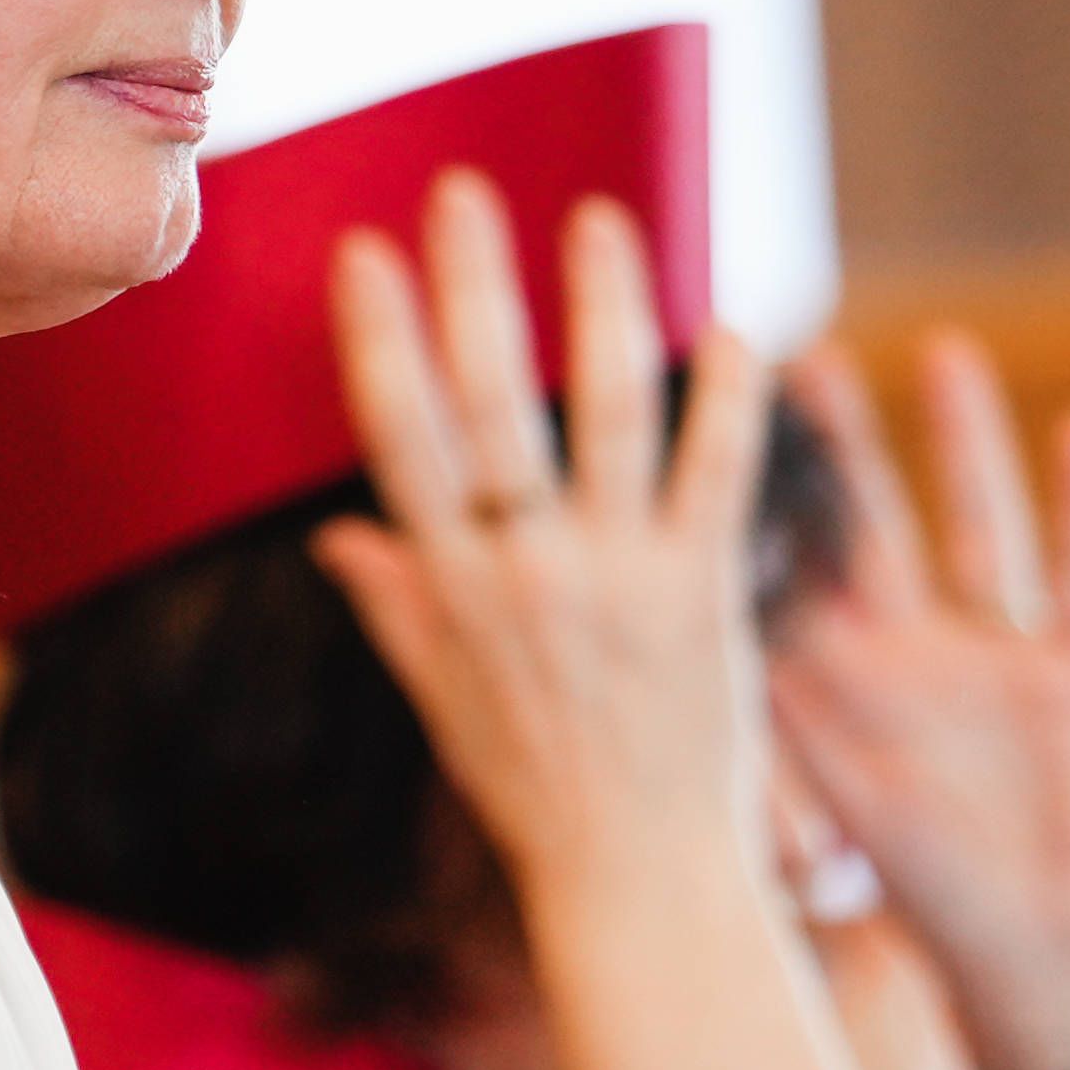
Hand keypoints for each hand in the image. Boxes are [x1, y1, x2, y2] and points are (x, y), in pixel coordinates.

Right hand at [310, 178, 776, 917]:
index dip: (380, 340)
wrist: (639, 879)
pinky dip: (728, 397)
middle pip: (492, 404)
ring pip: (611, 414)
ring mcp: (619, 577)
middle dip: (474, 287)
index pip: (399, 439)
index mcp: (451, 590)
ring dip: (605, 308)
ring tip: (601, 219)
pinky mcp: (706, 593)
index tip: (365, 253)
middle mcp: (526, 571)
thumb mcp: (444, 701)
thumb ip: (397, 607)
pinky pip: (718, 473)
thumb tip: (334, 540)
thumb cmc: (536, 795)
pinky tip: (734, 326)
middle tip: (463, 191)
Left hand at [765, 335, 1069, 1069]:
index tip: (700, 426)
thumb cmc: (921, 903)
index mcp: (834, 689)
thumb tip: (665, 679)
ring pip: (973, 527)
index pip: (781, 574)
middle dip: (836, 446)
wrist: (1031, 970)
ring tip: (941, 350)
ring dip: (959, 445)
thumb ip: (754, 742)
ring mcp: (992, 659)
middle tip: (796, 350)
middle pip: (867, 528)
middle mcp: (908, 656)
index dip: (746, 504)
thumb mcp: (824, 813)